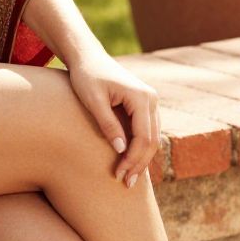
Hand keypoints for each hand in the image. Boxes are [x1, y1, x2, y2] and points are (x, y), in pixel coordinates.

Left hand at [67, 47, 160, 189]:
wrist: (87, 57)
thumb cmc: (86, 76)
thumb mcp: (92, 100)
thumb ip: (107, 123)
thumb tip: (120, 150)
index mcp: (141, 97)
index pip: (143, 137)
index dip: (133, 159)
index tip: (120, 175)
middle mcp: (151, 99)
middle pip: (152, 140)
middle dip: (139, 164)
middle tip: (126, 183)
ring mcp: (150, 101)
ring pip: (153, 137)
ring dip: (142, 158)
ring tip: (129, 177)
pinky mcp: (145, 104)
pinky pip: (147, 130)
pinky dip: (141, 147)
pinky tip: (131, 161)